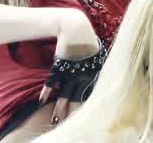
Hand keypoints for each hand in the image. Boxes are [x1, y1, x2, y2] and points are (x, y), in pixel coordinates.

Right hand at [38, 8, 99, 124]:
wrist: (76, 27)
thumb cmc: (88, 40)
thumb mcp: (99, 55)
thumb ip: (101, 68)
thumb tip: (110, 75)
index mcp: (94, 75)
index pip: (91, 96)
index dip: (88, 109)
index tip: (86, 120)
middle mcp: (83, 76)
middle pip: (78, 99)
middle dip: (73, 114)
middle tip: (69, 126)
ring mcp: (71, 71)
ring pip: (65, 94)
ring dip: (59, 107)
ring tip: (55, 119)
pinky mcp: (60, 65)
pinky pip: (52, 81)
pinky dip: (46, 90)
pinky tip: (42, 100)